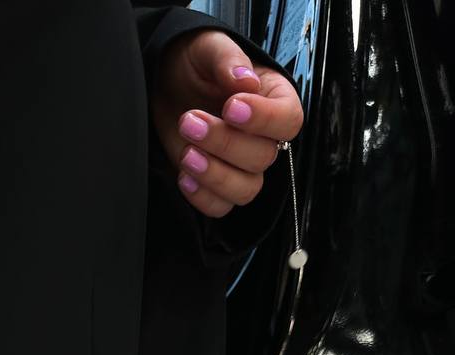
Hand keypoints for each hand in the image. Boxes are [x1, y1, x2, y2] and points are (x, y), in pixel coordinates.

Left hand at [151, 29, 303, 217]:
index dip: (264, 120)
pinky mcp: (216, 184)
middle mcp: (262, 137)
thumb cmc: (195, 63)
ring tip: (187, 153)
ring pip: (246, 189)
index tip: (231, 107)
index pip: (288, 120)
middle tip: (190, 120)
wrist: (166, 83)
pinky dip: (202, 197)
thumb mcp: (208, 47)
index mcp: (273, 100)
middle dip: (225, 143)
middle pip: (263, 158)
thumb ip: (227, 59)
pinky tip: (183, 175)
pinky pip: (220, 207)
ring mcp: (240, 165)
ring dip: (215, 175)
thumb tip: (246, 80)